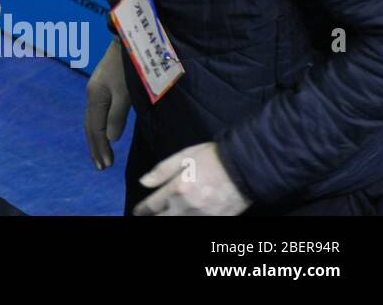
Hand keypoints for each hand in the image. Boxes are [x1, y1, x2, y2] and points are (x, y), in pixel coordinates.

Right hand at [85, 38, 130, 169]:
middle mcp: (92, 95)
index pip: (95, 129)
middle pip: (90, 127)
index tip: (107, 165)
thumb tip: (111, 139)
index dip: (101, 148)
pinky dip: (99, 128)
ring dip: (97, 139)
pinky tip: (105, 132)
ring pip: (92, 120)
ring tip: (102, 155)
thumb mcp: (125, 93)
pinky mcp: (102, 87)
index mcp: (95, 98)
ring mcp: (95, 91)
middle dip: (95, 147)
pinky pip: (97, 113)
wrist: (125, 41)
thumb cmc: (127, 68)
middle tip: (102, 167)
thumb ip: (117, 115)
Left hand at [135, 142, 250, 215]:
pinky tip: (187, 217)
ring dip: (172, 219)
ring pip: (181, 222)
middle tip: (149, 217)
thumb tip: (143, 182)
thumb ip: (162, 171)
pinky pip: (199, 224)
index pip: (153, 204)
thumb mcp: (183, 157)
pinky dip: (191, 221)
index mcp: (178, 189)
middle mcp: (188, 206)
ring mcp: (204, 215)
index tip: (137, 211)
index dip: (143, 209)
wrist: (246, 167)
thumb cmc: (212, 158)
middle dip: (155, 218)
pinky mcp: (218, 220)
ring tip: (166, 216)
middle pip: (165, 218)